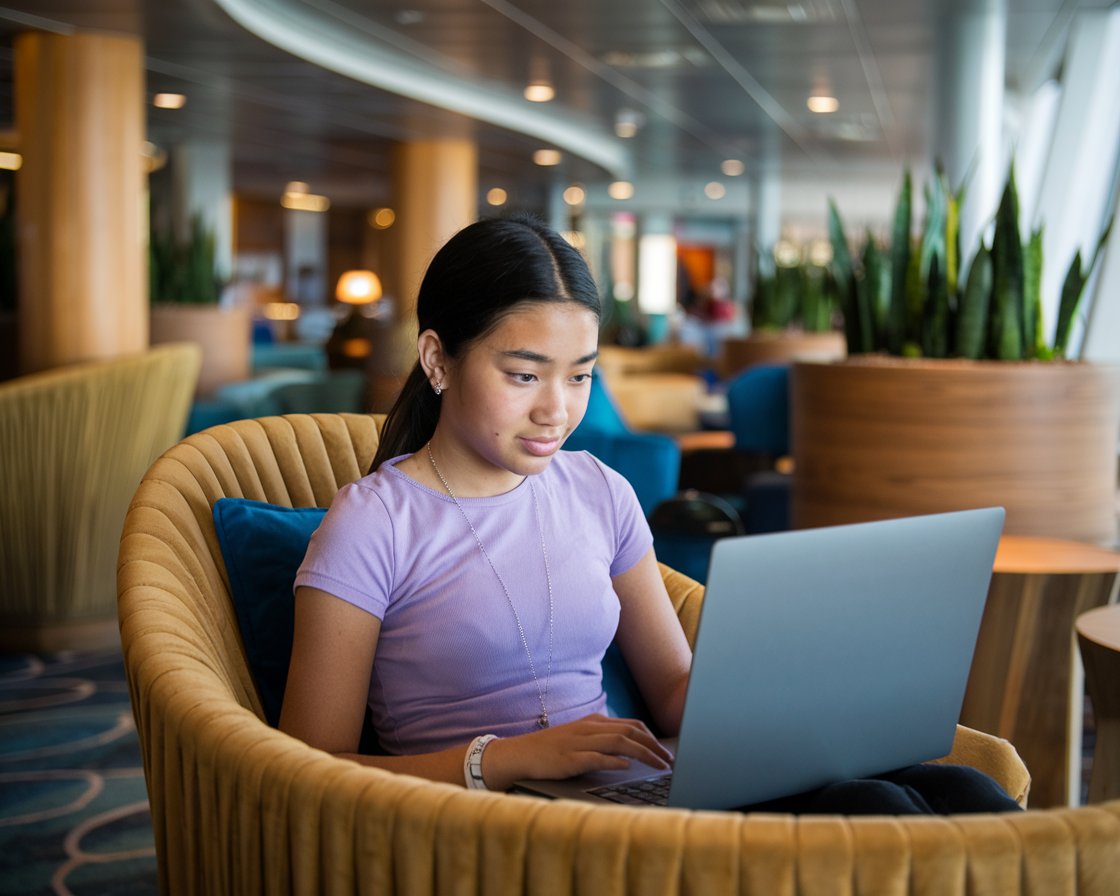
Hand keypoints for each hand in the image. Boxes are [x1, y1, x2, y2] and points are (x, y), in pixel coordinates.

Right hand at [480, 714, 673, 792]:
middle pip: (631, 732)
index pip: (632, 725)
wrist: (520, 754)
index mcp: (594, 722)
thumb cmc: (551, 750)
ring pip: (619, 742)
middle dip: (655, 746)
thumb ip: (603, 741)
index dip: (653, 738)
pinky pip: (596, 757)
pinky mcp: (569, 758)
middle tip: (670, 761)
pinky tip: (627, 767)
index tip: (666, 752)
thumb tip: (629, 752)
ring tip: (659, 765)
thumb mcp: (580, 739)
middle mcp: (589, 728)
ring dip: (643, 753)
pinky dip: (614, 761)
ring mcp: (579, 742)